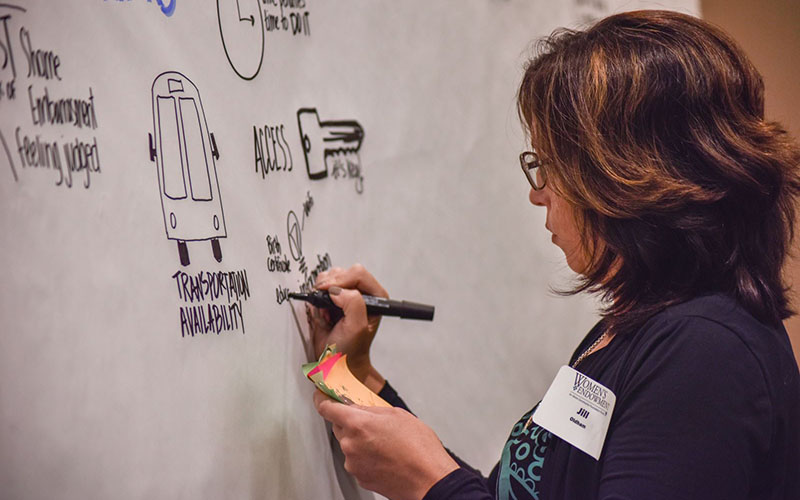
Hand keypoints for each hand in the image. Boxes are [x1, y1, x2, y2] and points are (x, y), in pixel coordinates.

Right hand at [311, 264, 387, 389]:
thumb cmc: (350, 351)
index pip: (358, 274)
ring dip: (322, 295)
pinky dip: (316, 300)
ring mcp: (345, 295)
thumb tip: (337, 290)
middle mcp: (362, 294)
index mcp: (375, 297)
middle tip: (327, 308)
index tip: (327, 292)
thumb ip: (352, 303)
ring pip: (329, 277)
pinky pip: (319, 289)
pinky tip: (323, 315)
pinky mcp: (331, 300)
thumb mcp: (356, 328)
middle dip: (330, 288)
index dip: (341, 280)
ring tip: (327, 314)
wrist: (335, 364)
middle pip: (342, 272)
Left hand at [314, 391, 458, 499]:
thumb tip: (358, 408)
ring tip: (386, 443)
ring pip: (349, 444)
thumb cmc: (419, 448)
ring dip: (361, 440)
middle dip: (351, 422)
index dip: (321, 400)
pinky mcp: (360, 477)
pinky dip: (366, 456)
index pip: (327, 409)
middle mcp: (350, 445)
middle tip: (373, 423)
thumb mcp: (397, 415)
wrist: (429, 480)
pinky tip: (385, 455)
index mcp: (358, 424)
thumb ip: (372, 410)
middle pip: (339, 427)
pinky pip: (357, 460)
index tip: (320, 396)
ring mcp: (353, 463)